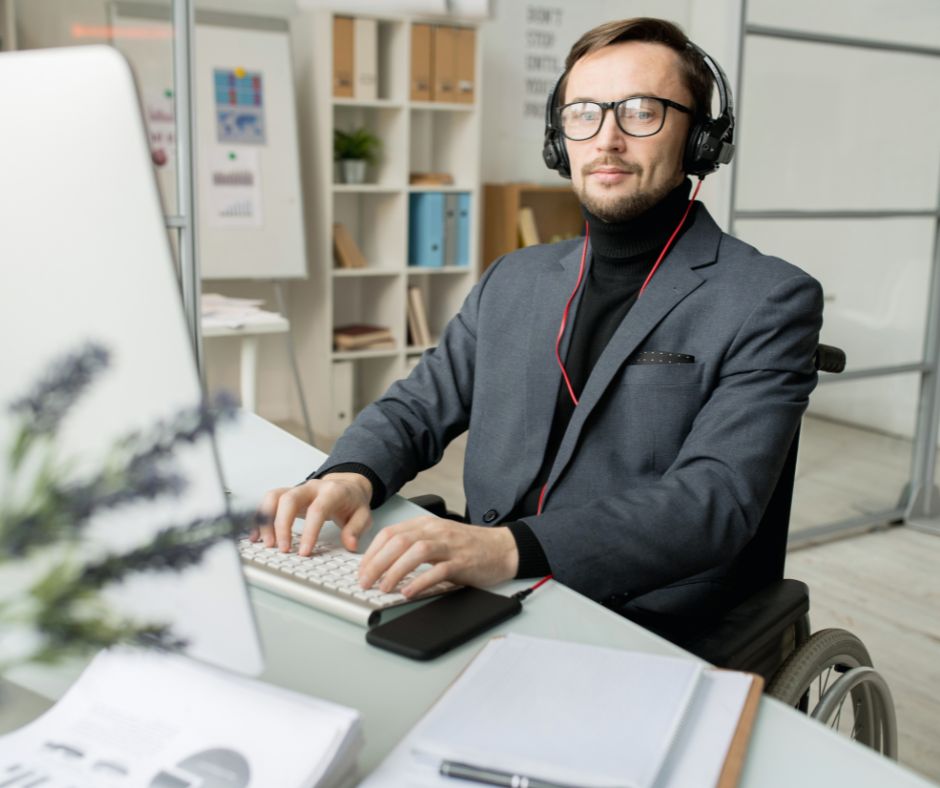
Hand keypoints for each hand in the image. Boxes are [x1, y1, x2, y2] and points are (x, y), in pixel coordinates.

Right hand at [252, 473, 372, 554]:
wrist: (347, 486)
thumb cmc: (353, 502)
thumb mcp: (364, 515)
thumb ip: (356, 529)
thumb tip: (349, 544)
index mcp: (332, 492)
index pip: (317, 509)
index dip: (309, 531)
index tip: (304, 551)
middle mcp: (311, 488)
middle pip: (289, 499)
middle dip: (282, 525)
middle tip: (282, 549)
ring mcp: (297, 489)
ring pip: (274, 498)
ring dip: (266, 520)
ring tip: (267, 544)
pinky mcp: (287, 495)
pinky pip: (268, 502)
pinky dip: (260, 518)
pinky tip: (256, 535)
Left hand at [358, 515, 518, 597]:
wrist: (503, 548)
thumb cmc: (468, 547)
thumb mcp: (438, 539)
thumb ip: (414, 546)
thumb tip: (383, 564)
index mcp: (426, 525)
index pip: (390, 533)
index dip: (371, 552)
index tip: (361, 570)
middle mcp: (435, 531)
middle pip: (399, 541)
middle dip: (376, 563)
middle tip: (364, 582)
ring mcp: (450, 546)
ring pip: (416, 552)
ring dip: (395, 570)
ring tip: (383, 587)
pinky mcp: (462, 562)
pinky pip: (438, 570)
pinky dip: (421, 581)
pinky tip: (409, 592)